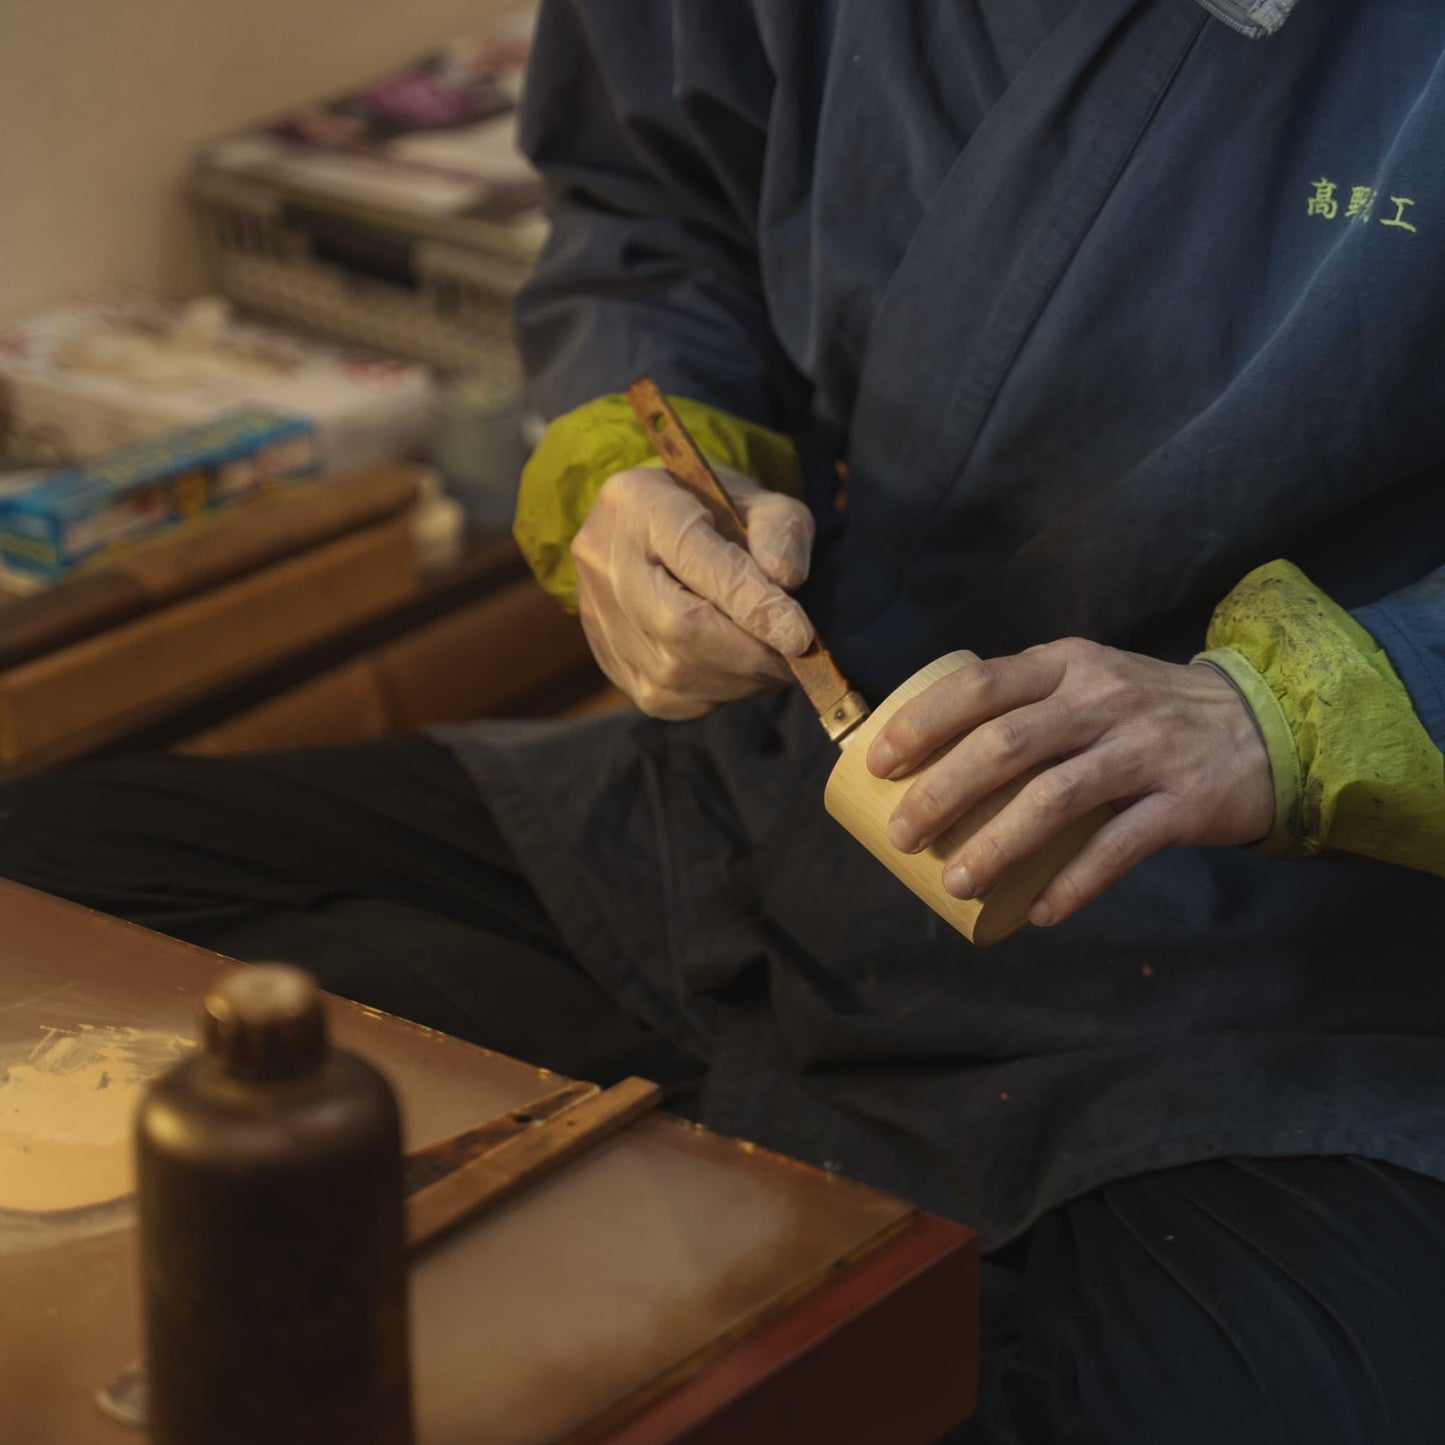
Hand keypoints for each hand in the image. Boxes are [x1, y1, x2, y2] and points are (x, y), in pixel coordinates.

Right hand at [571, 464, 814, 718]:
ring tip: (773, 665)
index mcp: (640, 502)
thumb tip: (786, 580)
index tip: (800, 636)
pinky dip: (713, 694)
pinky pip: (662, 697)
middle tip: (796, 660)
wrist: (654, 530)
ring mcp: (596, 612)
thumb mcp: (758, 501)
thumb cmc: (715, 512)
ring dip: (736, 680)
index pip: (695, 559)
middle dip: (748, 652)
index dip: (751, 604)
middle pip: (675, 624)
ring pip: (669, 671)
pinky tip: (736, 673)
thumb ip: (779, 530)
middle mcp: (604, 557)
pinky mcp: (605, 657)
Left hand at [865, 639, 1274, 926]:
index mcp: (1069, 663)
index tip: (879, 764)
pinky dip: (1072, 885)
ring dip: (996, 846)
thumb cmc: (1151, 712)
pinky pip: (1117, 849)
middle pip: (1006, 744)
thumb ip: (1029, 702)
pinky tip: (1038, 912)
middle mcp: (1104, 699)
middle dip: (942, 792)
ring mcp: (1147, 749)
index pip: (980, 686)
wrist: (1271, 727)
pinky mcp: (1184, 803)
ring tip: (955, 882)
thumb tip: (936, 754)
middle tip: (902, 834)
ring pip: (1054, 799)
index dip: (922, 723)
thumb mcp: (1092, 681)